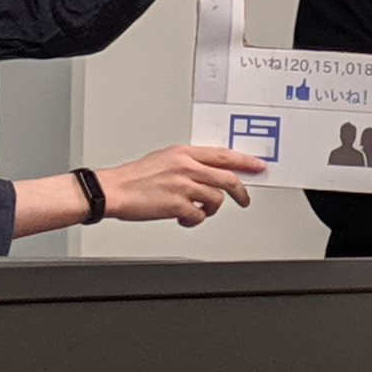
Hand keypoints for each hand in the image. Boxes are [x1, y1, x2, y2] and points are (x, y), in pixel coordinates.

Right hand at [96, 145, 265, 227]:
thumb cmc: (136, 176)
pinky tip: (182, 218)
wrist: (114, 190)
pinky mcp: (176, 204)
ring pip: (215, 199)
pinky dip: (193, 219)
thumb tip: (209, 170)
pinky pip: (198, 215)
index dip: (244, 161)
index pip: (223, 155)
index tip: (258, 166)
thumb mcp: (165, 158)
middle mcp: (187, 166)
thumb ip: (189, 162)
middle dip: (241, 191)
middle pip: (227, 178)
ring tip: (197, 210)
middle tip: (245, 200)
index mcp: (185, 152)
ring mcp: (183, 185)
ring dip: (209, 209)